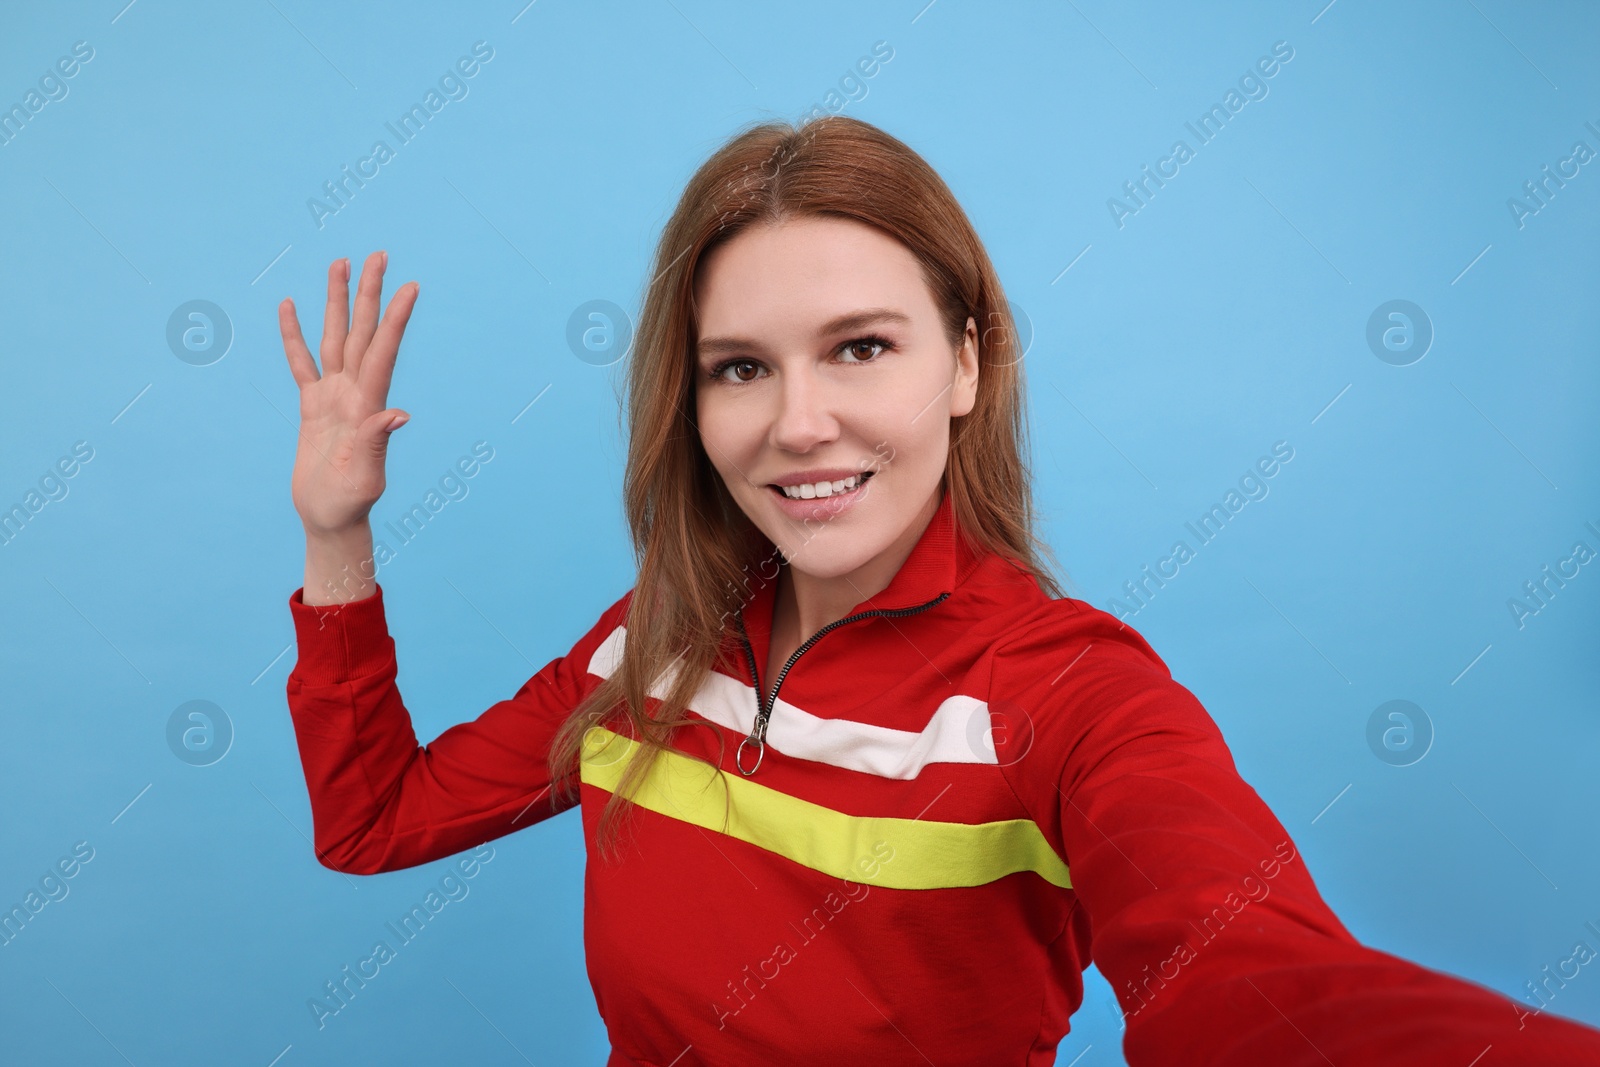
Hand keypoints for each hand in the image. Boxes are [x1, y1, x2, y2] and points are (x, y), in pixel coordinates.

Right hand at [279, 251, 418, 535]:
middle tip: (379, 254)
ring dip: (338, 301)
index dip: (396, 319)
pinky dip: (295, 334)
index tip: (411, 285)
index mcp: (369, 405)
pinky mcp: (312, 406)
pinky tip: (291, 305)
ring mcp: (334, 396)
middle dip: (370, 293)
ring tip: (341, 263)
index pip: (384, 351)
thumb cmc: (350, 504)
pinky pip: (301, 362)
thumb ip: (376, 442)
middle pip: (363, 332)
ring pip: (335, 337)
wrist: (331, 519)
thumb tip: (399, 415)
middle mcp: (355, 393)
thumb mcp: (365, 477)